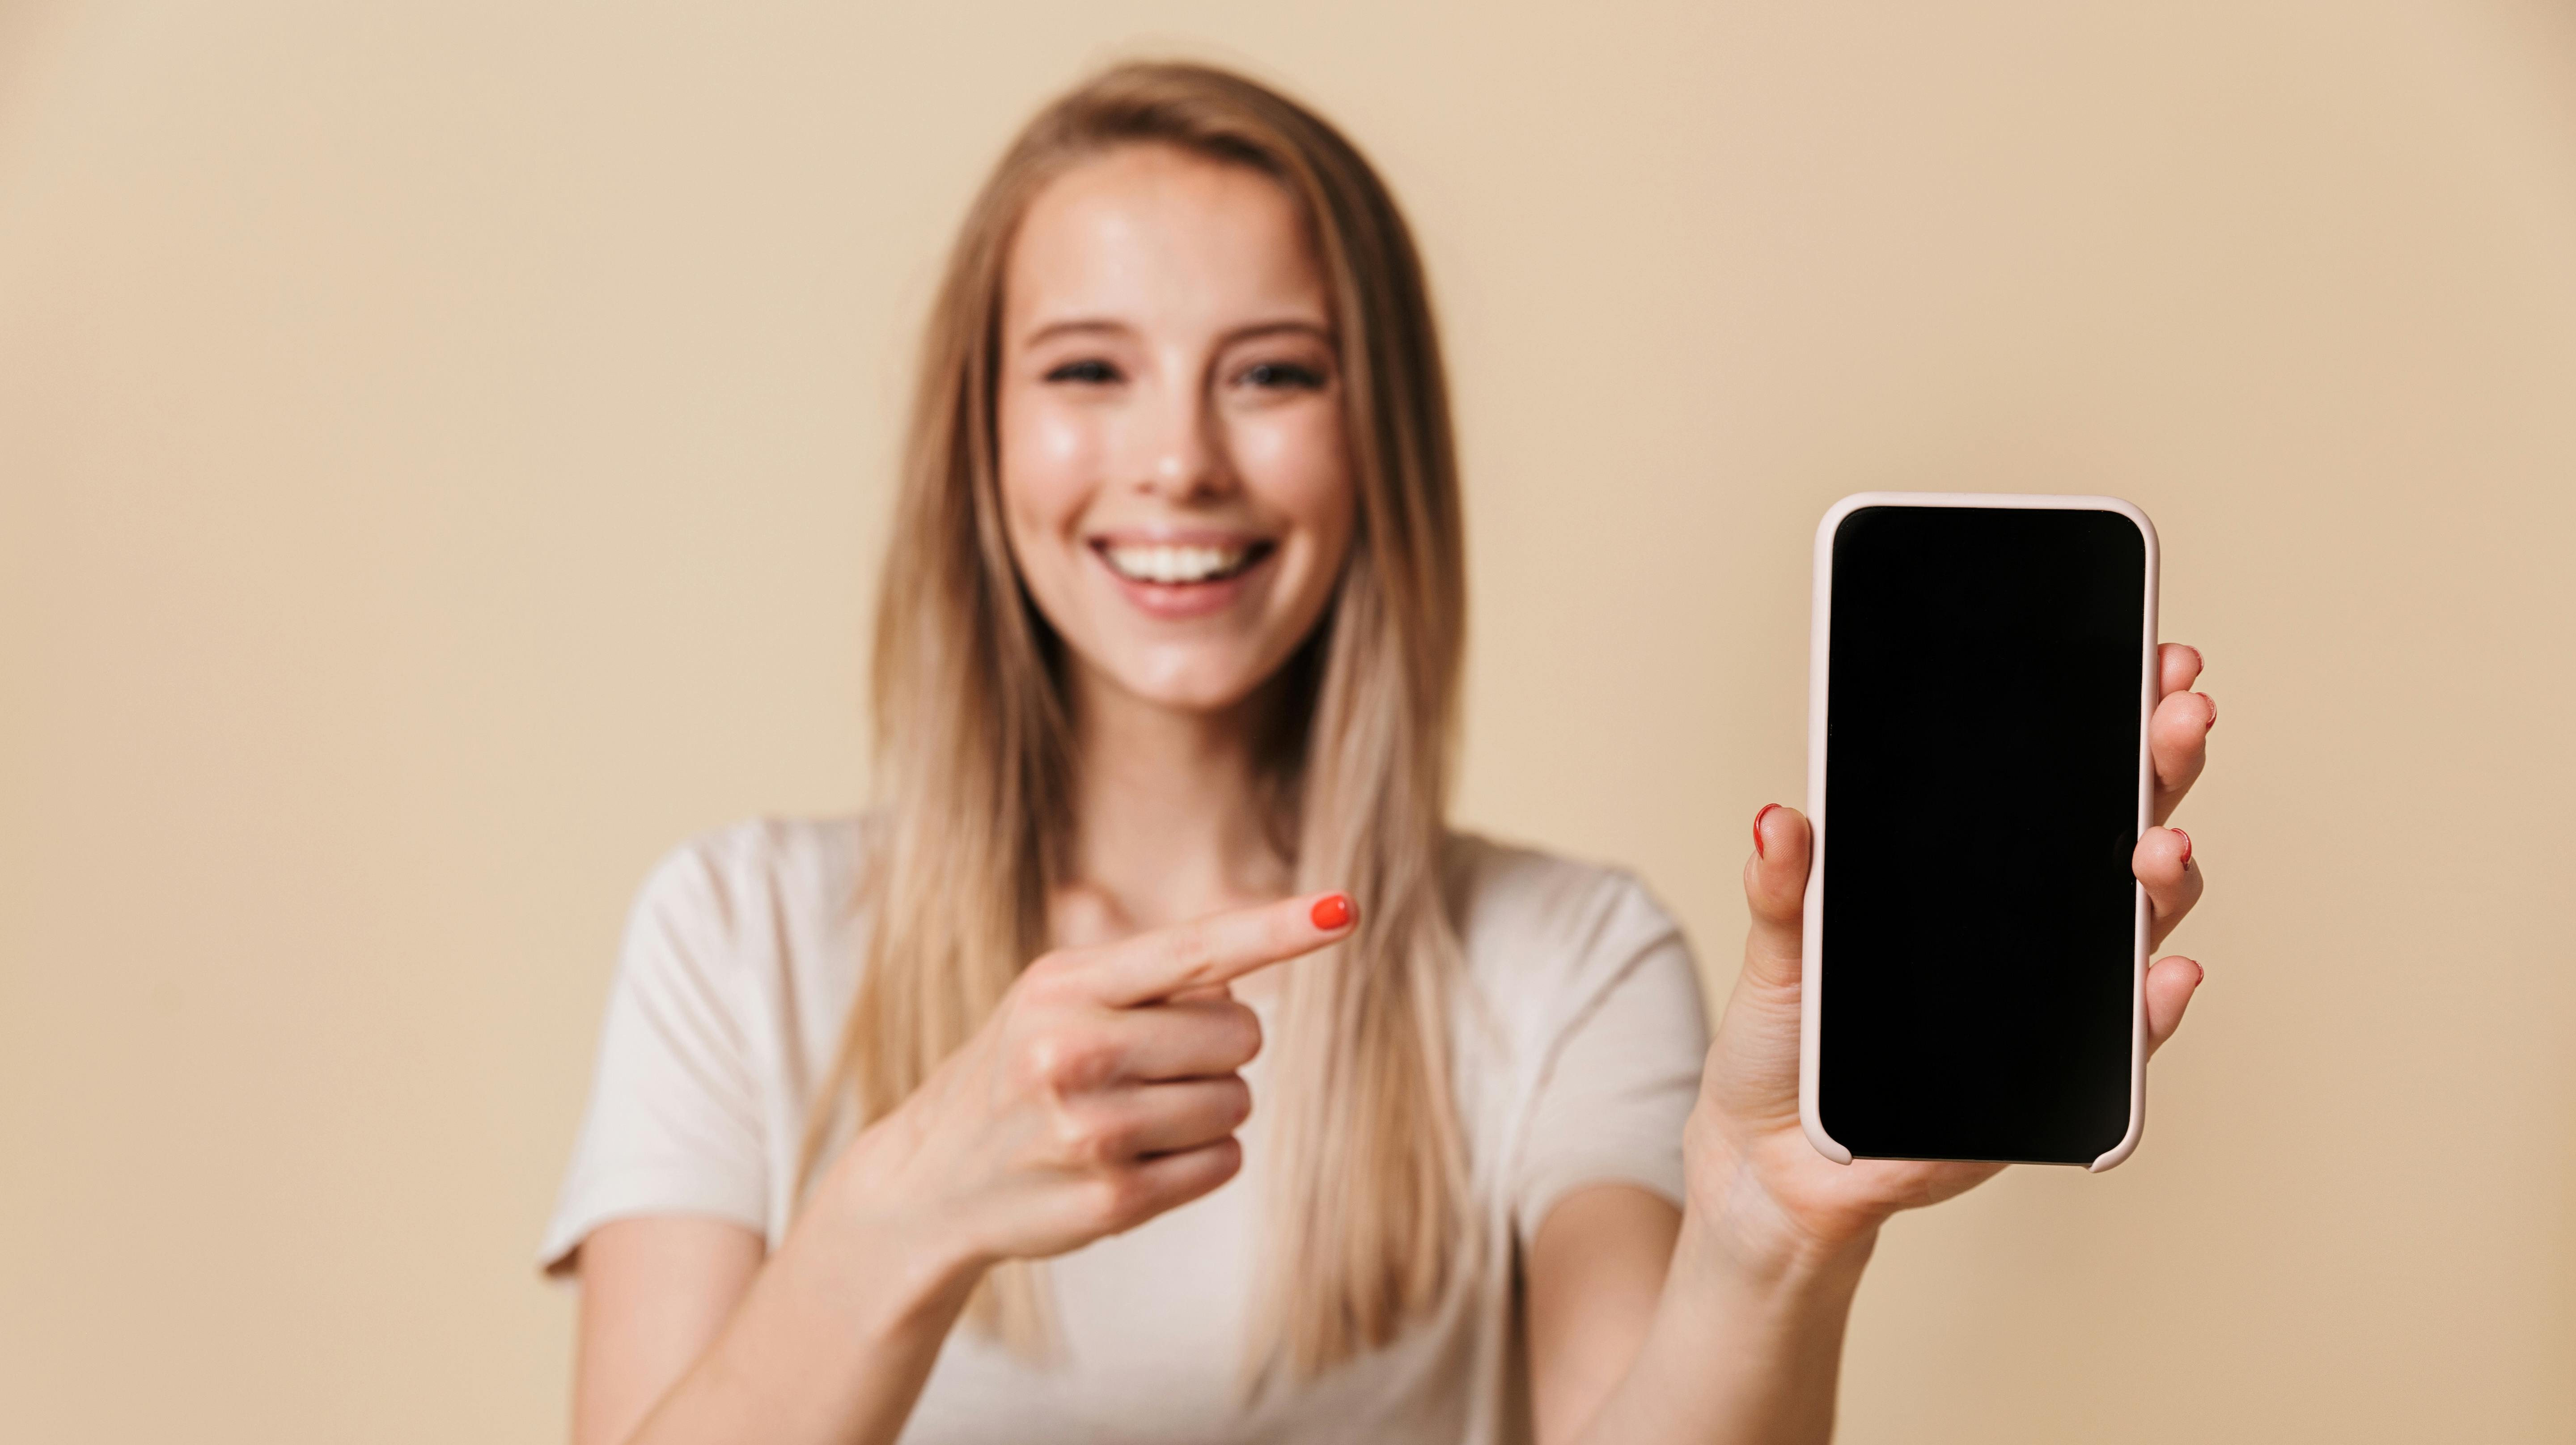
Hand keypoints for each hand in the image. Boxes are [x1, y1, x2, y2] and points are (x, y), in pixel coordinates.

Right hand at [815, 891, 1356, 1273]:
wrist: (932, 1180)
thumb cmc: (1021, 1070)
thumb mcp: (1057, 1000)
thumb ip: (1150, 980)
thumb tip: (1245, 984)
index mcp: (1064, 984)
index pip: (1195, 948)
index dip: (1276, 929)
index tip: (1344, 908)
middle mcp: (1073, 1050)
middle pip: (1239, 1034)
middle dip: (1216, 1050)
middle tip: (1150, 1066)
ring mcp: (1092, 1130)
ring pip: (1237, 1100)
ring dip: (1209, 1107)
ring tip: (1134, 1115)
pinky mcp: (1115, 1198)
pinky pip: (1224, 1161)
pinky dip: (1200, 1159)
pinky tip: (1138, 1158)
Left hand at [1683, 644, 2216, 1270]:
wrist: (1774, 1162)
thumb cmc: (1792, 1044)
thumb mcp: (1777, 952)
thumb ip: (1785, 887)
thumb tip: (1780, 817)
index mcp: (1973, 880)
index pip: (2060, 785)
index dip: (2114, 721)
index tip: (2157, 662)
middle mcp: (2030, 933)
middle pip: (2118, 834)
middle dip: (2159, 770)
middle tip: (2179, 716)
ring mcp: (2050, 1005)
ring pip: (2136, 930)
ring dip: (2162, 881)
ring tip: (2160, 845)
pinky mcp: (2049, 1087)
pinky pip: (2121, 1047)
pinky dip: (2152, 1009)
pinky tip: (2167, 973)